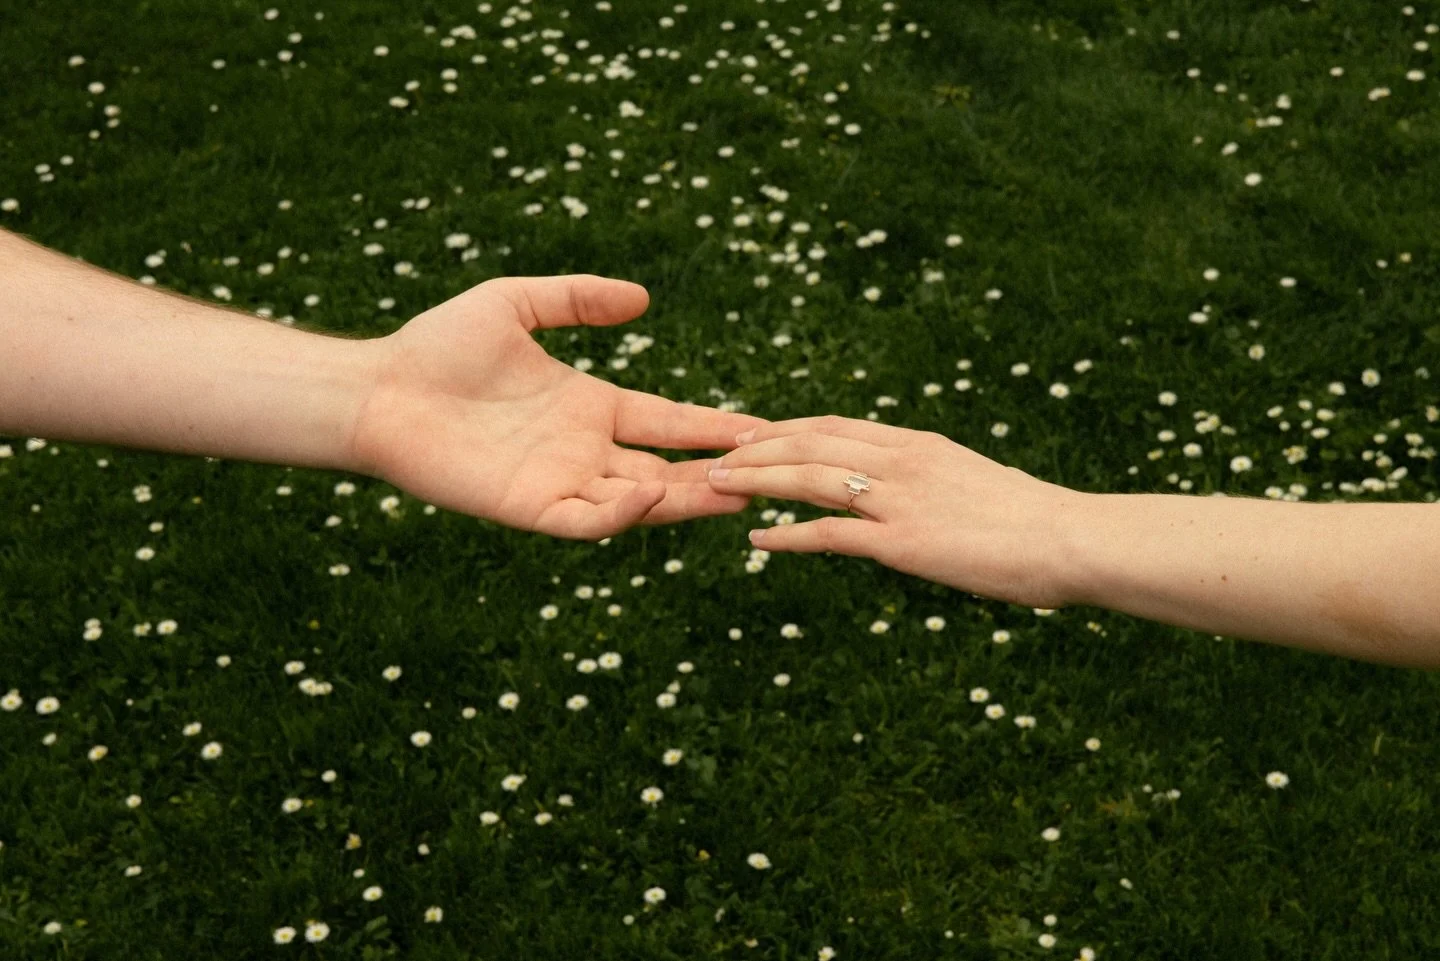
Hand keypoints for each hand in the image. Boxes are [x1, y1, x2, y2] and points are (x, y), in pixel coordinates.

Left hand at [350, 275, 764, 538]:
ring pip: (640, 503)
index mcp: (591, 407)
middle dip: (719, 475)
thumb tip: (644, 299)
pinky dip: (620, 514)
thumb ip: (577, 298)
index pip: (669, 422)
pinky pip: (585, 521)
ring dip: (686, 501)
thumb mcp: (515, 304)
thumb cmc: (437, 346)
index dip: (715, 427)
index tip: (766, 427)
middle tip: (774, 475)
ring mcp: (560, 482)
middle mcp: (584, 451)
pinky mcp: (529, 508)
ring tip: (734, 493)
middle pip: (669, 470)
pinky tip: (648, 493)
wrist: (379, 388)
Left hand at [706, 416, 1082, 607]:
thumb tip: (919, 489)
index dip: (784, 428)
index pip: (834, 425)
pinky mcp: (902, 542)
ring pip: (808, 478)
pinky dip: (787, 536)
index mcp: (918, 443)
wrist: (1071, 539)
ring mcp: (899, 499)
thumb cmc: (1035, 519)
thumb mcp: (975, 481)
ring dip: (756, 480)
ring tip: (717, 487)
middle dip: (755, 447)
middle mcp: (902, 461)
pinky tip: (757, 542)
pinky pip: (828, 536)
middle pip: (808, 442)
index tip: (750, 432)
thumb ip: (936, 479)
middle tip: (714, 454)